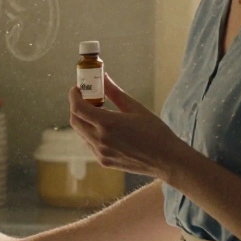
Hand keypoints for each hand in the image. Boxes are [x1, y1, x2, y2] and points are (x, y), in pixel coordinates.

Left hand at [69, 73, 190, 181]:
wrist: (166, 160)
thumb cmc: (155, 132)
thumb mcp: (136, 108)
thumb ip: (115, 93)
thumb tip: (104, 78)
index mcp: (108, 124)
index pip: (78, 108)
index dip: (73, 96)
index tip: (77, 88)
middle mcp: (100, 140)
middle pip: (75, 121)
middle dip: (76, 107)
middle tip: (87, 98)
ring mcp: (101, 153)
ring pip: (82, 133)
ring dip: (84, 120)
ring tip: (99, 112)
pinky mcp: (104, 162)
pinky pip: (90, 144)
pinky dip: (91, 133)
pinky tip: (106, 128)